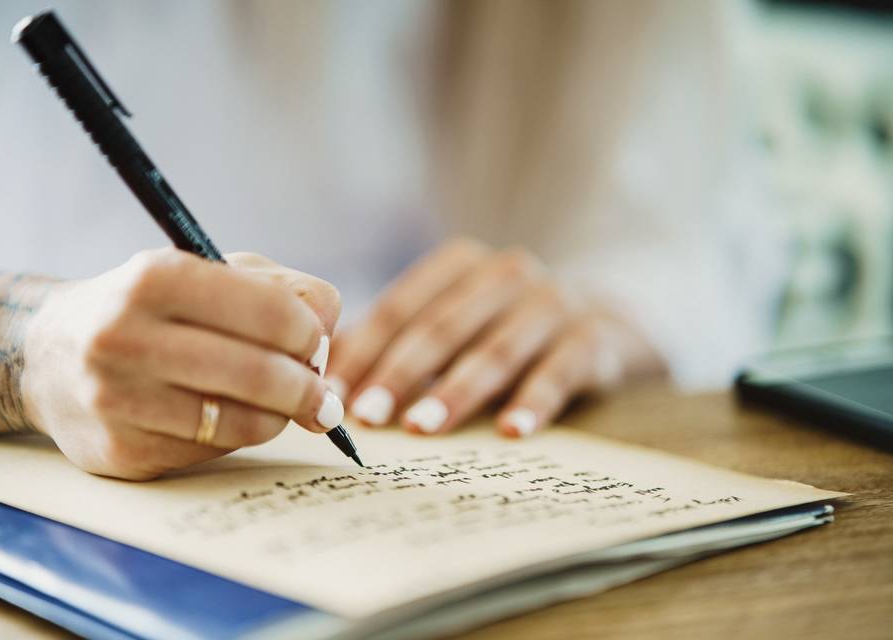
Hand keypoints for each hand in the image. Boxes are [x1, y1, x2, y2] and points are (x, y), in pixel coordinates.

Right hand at [21, 248, 341, 479]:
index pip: (272, 311)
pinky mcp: (120, 451)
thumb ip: (284, 295)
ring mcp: (117, 399)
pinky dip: (239, 436)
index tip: (315, 343)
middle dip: (309, 387)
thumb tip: (328, 353)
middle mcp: (127, 336)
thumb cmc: (153, 309)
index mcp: (156, 278)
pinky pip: (213, 452)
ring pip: (244, 422)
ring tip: (281, 403)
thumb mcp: (211, 274)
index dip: (311, 333)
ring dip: (280, 417)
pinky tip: (228, 417)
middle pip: (262, 373)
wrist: (50, 356)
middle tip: (321, 393)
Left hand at [327, 239, 661, 436]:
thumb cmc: (504, 330)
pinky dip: (534, 400)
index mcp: (461, 266)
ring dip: (457, 390)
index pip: (401, 307)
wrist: (605, 324)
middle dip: (400, 373)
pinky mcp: (594, 337)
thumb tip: (324, 376)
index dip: (364, 350)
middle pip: (443, 326)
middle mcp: (506, 274)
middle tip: (368, 416)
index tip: (332, 394)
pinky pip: (561, 370)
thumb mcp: (453, 326)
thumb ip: (397, 343)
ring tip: (423, 428)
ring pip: (497, 348)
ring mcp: (553, 302)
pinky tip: (510, 432)